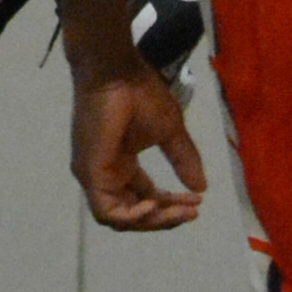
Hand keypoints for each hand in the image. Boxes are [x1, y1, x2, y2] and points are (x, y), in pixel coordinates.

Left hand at [70, 57, 205, 231]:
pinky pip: (107, 211)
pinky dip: (132, 216)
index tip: (197, 203)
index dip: (171, 206)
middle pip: (133, 213)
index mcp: (121, 165)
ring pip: (120, 218)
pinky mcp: (89, 173)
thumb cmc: (139, 93)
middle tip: (191, 211)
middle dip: (165, 217)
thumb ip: (183, 160)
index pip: (145, 197)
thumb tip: (201, 187)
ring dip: (151, 220)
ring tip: (176, 211)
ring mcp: (95, 176)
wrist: (116, 71)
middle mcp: (106, 174)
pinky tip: (154, 206)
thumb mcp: (169, 132)